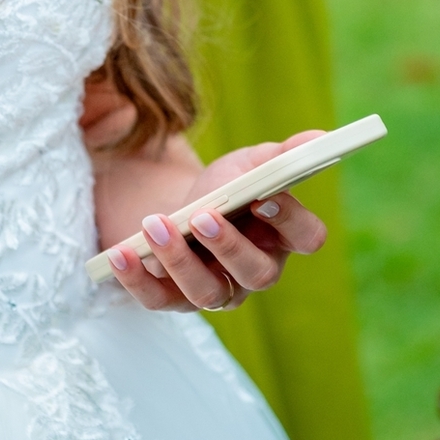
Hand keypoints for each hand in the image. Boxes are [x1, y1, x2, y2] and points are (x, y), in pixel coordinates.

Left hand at [103, 133, 328, 313]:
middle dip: (229, 246)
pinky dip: (138, 279)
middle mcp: (255, 272)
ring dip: (179, 260)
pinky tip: (120, 254)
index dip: (290, 219)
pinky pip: (159, 300)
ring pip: (207, 292)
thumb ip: (281, 155)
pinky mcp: (175, 298)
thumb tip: (319, 139)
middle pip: (256, 273)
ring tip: (154, 225)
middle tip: (202, 216)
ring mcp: (217, 290)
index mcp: (283, 237)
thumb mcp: (249, 164)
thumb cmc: (225, 188)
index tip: (262, 197)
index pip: (307, 237)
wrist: (182, 208)